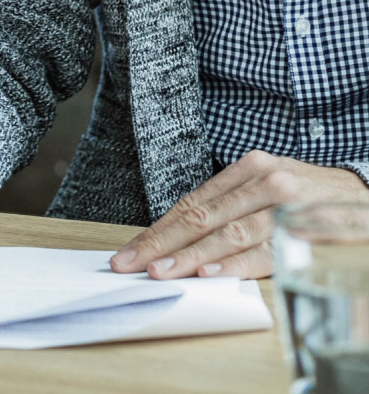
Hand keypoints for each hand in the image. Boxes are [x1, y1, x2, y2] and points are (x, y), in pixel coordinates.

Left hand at [110, 150, 368, 279]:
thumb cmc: (310, 195)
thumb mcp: (266, 188)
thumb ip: (228, 207)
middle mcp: (266, 181)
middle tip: (133, 264)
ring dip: (192, 256)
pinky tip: (211, 274)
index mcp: (249, 168)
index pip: (192, 203)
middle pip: (203, 217)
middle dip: (163, 244)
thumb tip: (178, 237)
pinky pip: (267, 251)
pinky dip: (236, 264)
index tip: (131, 252)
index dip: (159, 230)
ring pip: (229, 234)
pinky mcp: (310, 230)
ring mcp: (288, 206)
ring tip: (163, 271)